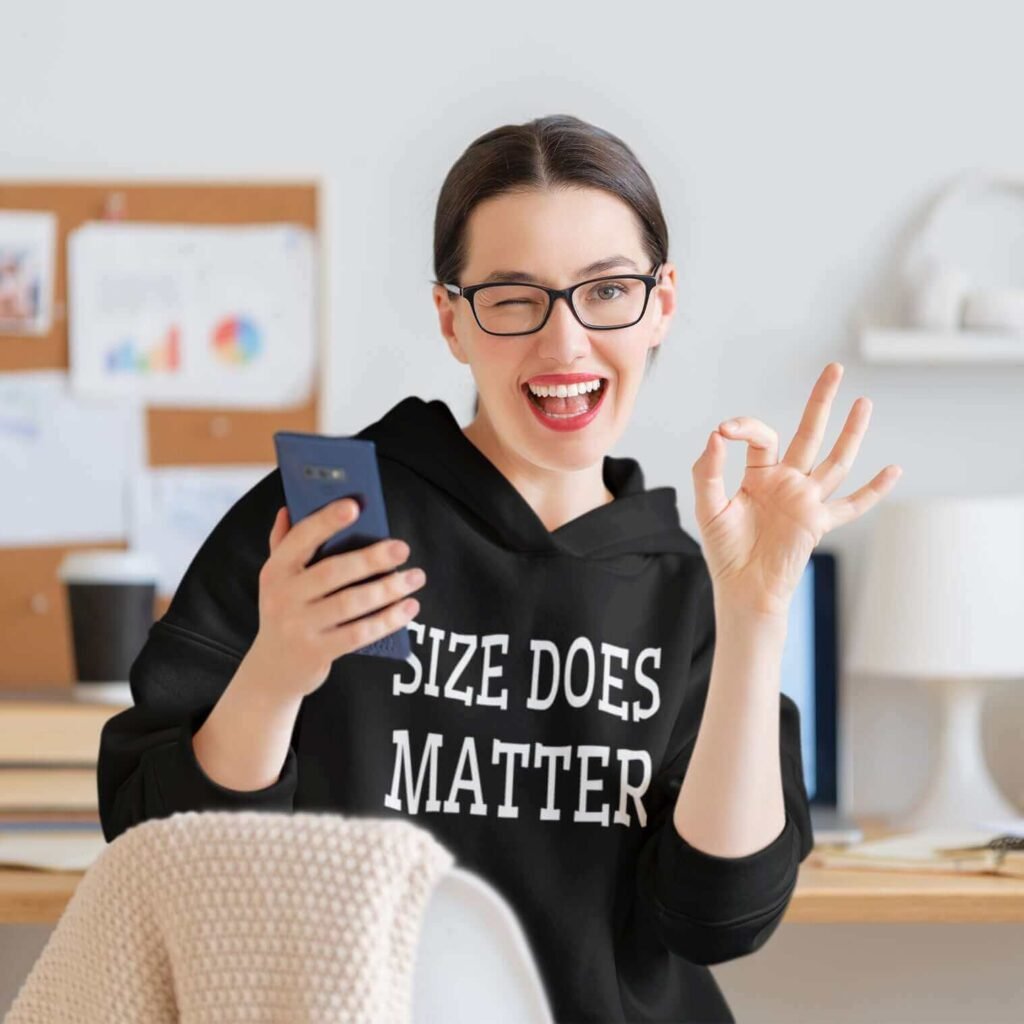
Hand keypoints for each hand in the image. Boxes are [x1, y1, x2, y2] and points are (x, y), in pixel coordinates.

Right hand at [247, 498, 426, 699]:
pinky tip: (409, 608)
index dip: (326, 521)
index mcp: (275, 570)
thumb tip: (288, 508)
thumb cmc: (285, 612)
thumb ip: (284, 543)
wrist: (272, 669)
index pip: (300, 539)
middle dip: (372, 558)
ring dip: (388, 589)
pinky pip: (359, 633)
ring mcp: (299, 627)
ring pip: (351, 603)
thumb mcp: (277, 579)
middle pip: (333, 571)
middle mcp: (283, 596)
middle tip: (403, 548)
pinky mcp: (317, 652)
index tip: (355, 506)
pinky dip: (387, 620)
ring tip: (415, 577)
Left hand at [691, 362, 901, 618]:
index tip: (724, 430)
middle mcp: (787, 481)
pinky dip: (874, 491)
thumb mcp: (708, 506)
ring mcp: (806, 500)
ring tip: (864, 402)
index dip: (744, 428)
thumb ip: (707, 471)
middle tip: (834, 368)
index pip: (761, 437)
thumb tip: (716, 435)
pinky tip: (894, 470)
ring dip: (851, 433)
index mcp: (760, 474)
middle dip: (821, 401)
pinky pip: (852, 505)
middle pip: (809, 433)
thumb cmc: (724, 550)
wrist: (742, 588)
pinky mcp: (819, 522)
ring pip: (835, 460)